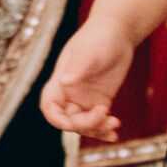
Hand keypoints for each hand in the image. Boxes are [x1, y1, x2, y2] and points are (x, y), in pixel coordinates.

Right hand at [41, 9, 137, 139]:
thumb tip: (64, 82)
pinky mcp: (101, 100)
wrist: (117, 31)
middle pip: (70, 120)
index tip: (70, 124)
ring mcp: (85, 99)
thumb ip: (77, 67)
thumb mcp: (88, 51)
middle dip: (85, 124)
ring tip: (114, 125)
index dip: (55, 119)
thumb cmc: (98, 36)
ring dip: (97, 129)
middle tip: (104, 116)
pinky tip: (115, 134)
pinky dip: (105, 129)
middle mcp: (70, 93)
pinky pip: (99, 120)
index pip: (49, 107)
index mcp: (60, 82)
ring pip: (85, 124)